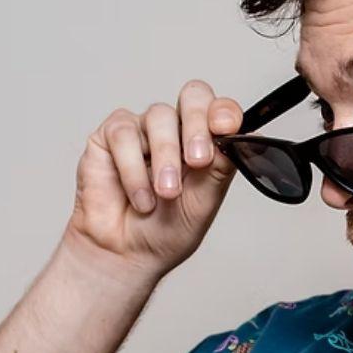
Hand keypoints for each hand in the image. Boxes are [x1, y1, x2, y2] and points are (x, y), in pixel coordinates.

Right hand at [61, 79, 243, 281]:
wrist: (127, 255)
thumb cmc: (166, 230)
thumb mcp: (204, 201)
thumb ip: (220, 166)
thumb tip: (243, 136)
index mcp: (205, 142)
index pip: (220, 110)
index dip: (224, 111)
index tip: (226, 128)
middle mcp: (176, 129)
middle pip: (193, 96)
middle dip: (197, 126)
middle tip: (197, 160)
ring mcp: (143, 130)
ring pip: (159, 116)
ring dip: (166, 158)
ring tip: (165, 194)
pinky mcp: (109, 137)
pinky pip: (124, 134)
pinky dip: (133, 168)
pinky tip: (140, 197)